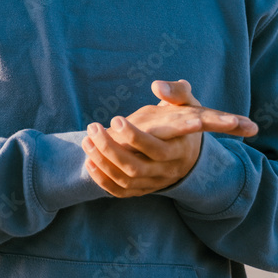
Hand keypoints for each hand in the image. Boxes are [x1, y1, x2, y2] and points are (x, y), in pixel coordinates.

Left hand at [81, 79, 257, 197]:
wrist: (191, 151)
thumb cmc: (184, 119)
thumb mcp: (188, 103)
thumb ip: (177, 91)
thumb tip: (157, 86)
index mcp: (180, 149)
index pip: (157, 149)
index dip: (134, 137)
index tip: (114, 118)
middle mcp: (168, 170)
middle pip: (136, 167)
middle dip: (110, 148)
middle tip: (93, 127)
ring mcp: (155, 182)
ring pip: (126, 180)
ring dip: (102, 162)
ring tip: (86, 140)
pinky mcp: (143, 189)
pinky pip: (121, 191)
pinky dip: (102, 180)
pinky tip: (89, 161)